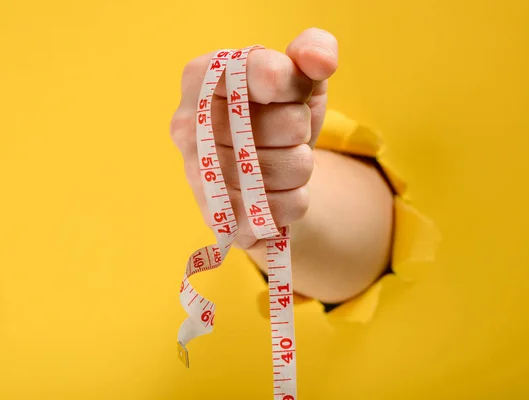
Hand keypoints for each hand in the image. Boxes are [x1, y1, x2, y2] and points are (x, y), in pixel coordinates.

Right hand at [170, 28, 337, 248]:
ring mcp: (198, 175)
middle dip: (301, 129)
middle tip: (282, 133)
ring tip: (279, 159)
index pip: (273, 76)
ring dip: (301, 165)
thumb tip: (320, 60)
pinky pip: (283, 209)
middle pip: (290, 124)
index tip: (290, 92)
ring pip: (293, 168)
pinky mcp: (217, 217)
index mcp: (203, 76)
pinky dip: (293, 200)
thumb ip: (314, 48)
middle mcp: (189, 126)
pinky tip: (275, 191)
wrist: (261, 172)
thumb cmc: (277, 114)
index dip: (298, 87)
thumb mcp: (298, 75)